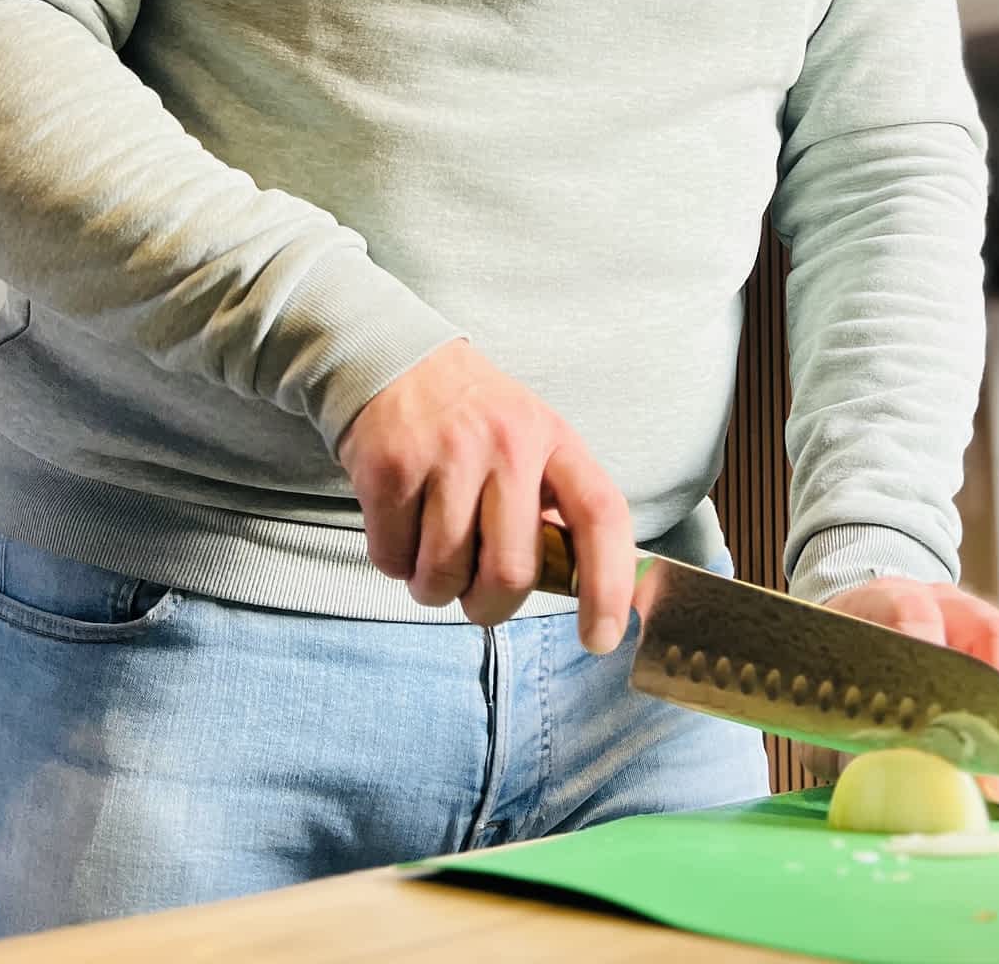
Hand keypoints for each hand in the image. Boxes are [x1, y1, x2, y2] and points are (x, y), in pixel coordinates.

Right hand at [337, 339, 635, 651]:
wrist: (393, 359)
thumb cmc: (473, 418)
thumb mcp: (531, 438)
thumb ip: (554, 505)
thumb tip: (589, 589)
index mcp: (554, 439)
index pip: (600, 515)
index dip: (608, 584)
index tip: (601, 639)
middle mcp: (507, 443)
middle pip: (511, 571)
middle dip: (489, 605)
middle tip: (476, 592)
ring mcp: (447, 454)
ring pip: (445, 575)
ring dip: (434, 587)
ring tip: (432, 551)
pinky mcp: (390, 468)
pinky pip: (393, 560)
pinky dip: (395, 562)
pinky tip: (401, 523)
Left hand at [802, 579, 998, 823]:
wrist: (867, 631)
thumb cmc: (847, 667)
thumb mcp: (831, 691)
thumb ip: (852, 729)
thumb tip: (886, 776)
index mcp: (895, 598)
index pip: (911, 608)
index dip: (922, 643)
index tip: (927, 699)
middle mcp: (956, 610)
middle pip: (995, 639)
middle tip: (994, 778)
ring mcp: (997, 641)